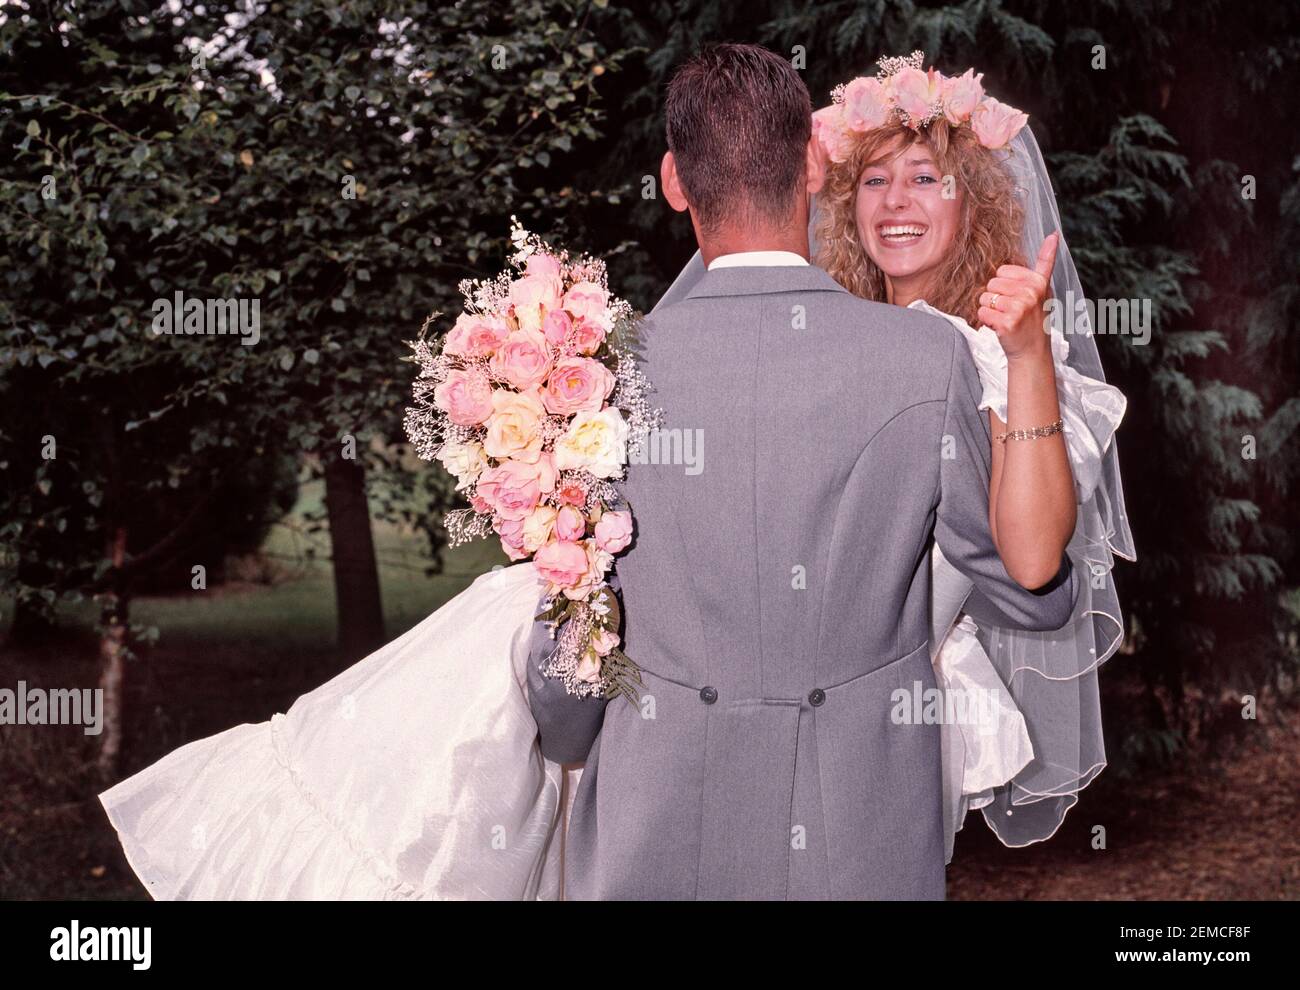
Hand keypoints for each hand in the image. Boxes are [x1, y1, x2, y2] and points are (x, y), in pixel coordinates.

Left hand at [977, 233, 1058, 360]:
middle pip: (991, 283)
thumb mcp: (1042, 288)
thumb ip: (1045, 262)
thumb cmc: (1034, 318)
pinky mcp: (1007, 322)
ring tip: (1005, 318)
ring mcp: (1019, 307)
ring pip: (984, 298)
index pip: (1002, 270)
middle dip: (995, 298)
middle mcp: (1030, 292)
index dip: (1004, 285)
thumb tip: (1053, 235)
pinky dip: (986, 321)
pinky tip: (999, 327)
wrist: (1033, 351)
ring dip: (990, 310)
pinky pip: (982, 312)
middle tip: (1011, 311)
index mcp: (1037, 281)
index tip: (1018, 298)